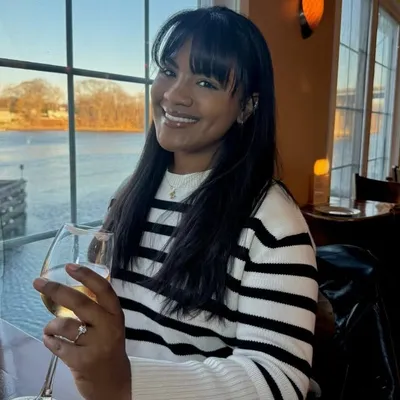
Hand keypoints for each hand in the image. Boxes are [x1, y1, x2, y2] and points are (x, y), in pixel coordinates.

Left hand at [33, 264, 130, 399]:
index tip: (70, 266)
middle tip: (38, 283)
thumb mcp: (110, 325)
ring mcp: (96, 345)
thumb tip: (70, 288)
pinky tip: (51, 341)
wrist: (114, 382)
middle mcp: (109, 327)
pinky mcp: (82, 362)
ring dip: (51, 324)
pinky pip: (58, 346)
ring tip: (50, 328)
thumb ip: (97, 309)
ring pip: (65, 325)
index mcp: (116, 314)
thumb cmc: (109, 347)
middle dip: (56, 290)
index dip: (87, 275)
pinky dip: (49, 341)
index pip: (104, 289)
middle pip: (80, 302)